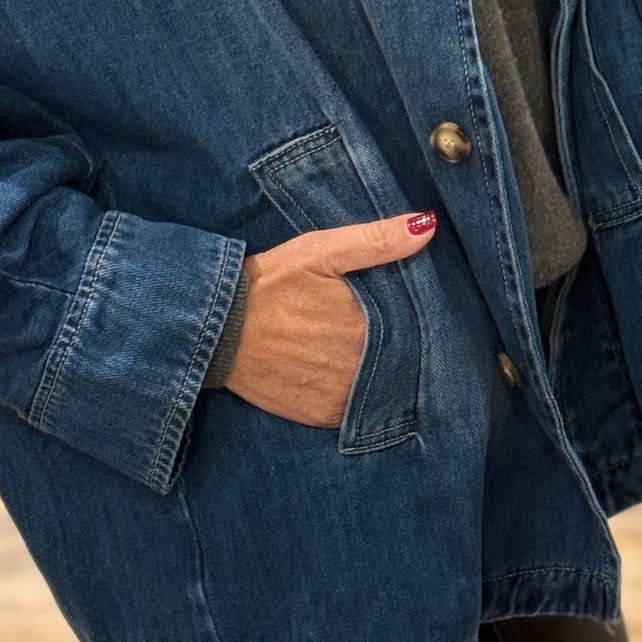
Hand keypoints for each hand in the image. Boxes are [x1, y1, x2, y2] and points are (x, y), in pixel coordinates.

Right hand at [223, 211, 436, 425]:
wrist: (215, 327)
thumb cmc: (269, 284)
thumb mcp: (320, 251)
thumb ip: (376, 241)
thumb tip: (426, 226)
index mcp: (367, 325)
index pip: (415, 329)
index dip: (415, 322)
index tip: (410, 314)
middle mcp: (360, 366)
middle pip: (398, 359)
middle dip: (399, 348)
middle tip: (380, 333)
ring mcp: (340, 395)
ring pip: (380, 388)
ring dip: (379, 375)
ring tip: (359, 353)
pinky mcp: (320, 415)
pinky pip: (353, 412)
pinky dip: (354, 397)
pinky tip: (343, 377)